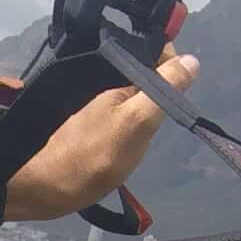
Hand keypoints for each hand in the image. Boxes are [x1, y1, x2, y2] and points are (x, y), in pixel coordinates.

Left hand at [0, 49, 201, 222]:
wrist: (48, 187)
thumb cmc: (96, 155)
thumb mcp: (138, 122)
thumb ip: (163, 90)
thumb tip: (192, 60)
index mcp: (118, 77)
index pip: (155, 53)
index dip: (173, 64)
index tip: (180, 86)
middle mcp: (108, 86)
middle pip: (148, 75)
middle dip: (164, 89)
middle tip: (166, 113)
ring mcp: (101, 107)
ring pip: (137, 97)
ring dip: (150, 107)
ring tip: (153, 128)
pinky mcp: (95, 126)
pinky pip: (124, 114)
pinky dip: (136, 123)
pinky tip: (137, 139)